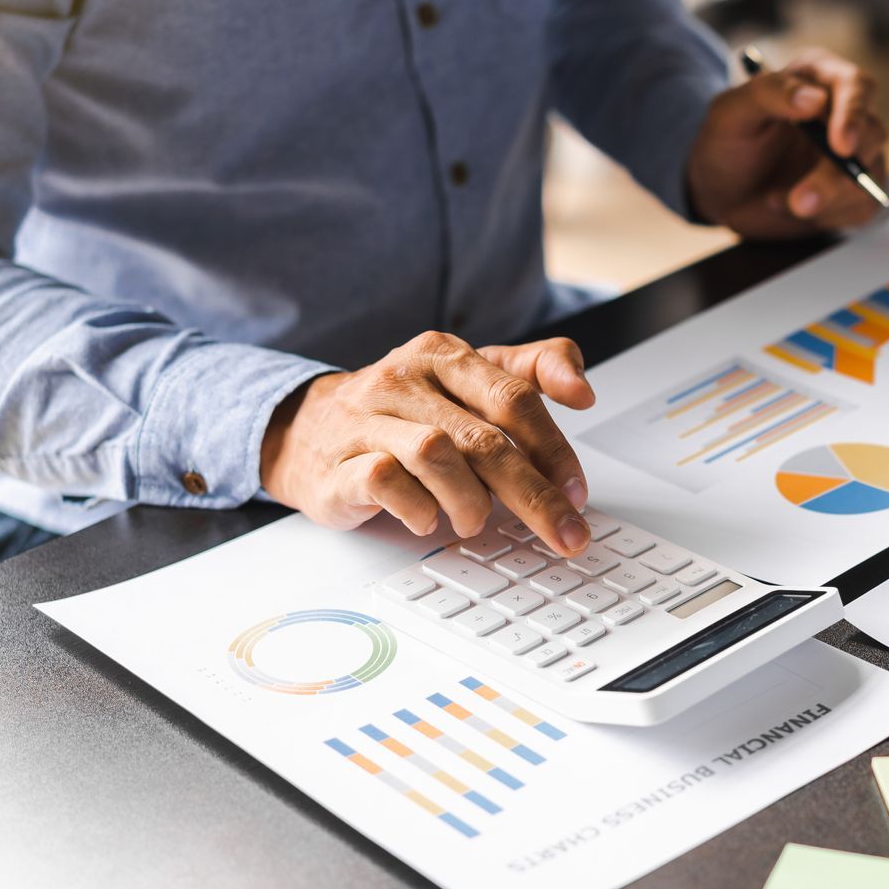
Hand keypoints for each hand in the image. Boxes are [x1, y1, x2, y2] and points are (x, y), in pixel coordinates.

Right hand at [260, 332, 596, 553]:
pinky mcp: (337, 463)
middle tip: (564, 533)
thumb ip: (529, 372)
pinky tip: (428, 520)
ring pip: (435, 455)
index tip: (578, 490)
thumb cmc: (402, 410)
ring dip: (470, 501)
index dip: (553, 447)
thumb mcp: (466, 379)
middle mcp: (404, 380)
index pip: (514, 396)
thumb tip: (582, 387)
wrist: (305, 428)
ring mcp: (366, 419)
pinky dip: (418, 509)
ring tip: (477, 522)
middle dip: (534, 494)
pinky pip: (385, 481)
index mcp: (444, 355)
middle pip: (484, 438)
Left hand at [686, 48, 888, 238]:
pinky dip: (828, 215)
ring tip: (776, 201)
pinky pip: (863, 204)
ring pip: (870, 175)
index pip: (856, 86)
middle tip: (800, 201)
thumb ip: (768, 94)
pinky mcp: (854, 189)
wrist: (722, 192)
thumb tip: (815, 99)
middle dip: (836, 175)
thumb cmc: (725, 145)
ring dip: (827, 199)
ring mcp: (854, 152)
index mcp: (818, 78)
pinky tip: (793, 208)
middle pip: (871, 134)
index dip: (853, 115)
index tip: (840, 146)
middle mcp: (843, 112)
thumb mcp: (730, 113)